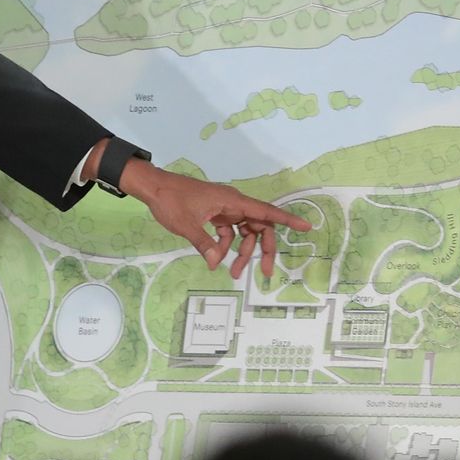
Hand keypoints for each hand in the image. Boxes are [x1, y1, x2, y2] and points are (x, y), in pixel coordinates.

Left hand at [117, 158, 312, 278]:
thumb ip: (204, 244)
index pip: (265, 211)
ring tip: (234, 273)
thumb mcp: (187, 225)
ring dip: (241, 252)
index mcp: (232, 201)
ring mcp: (224, 209)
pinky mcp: (214, 214)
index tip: (306, 227)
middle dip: (263, 250)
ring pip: (243, 232)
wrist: (153, 187)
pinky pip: (228, 232)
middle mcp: (233, 203)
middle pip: (258, 226)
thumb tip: (216, 263)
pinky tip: (215, 259)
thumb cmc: (171, 201)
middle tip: (265, 272)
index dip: (287, 220)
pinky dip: (224, 245)